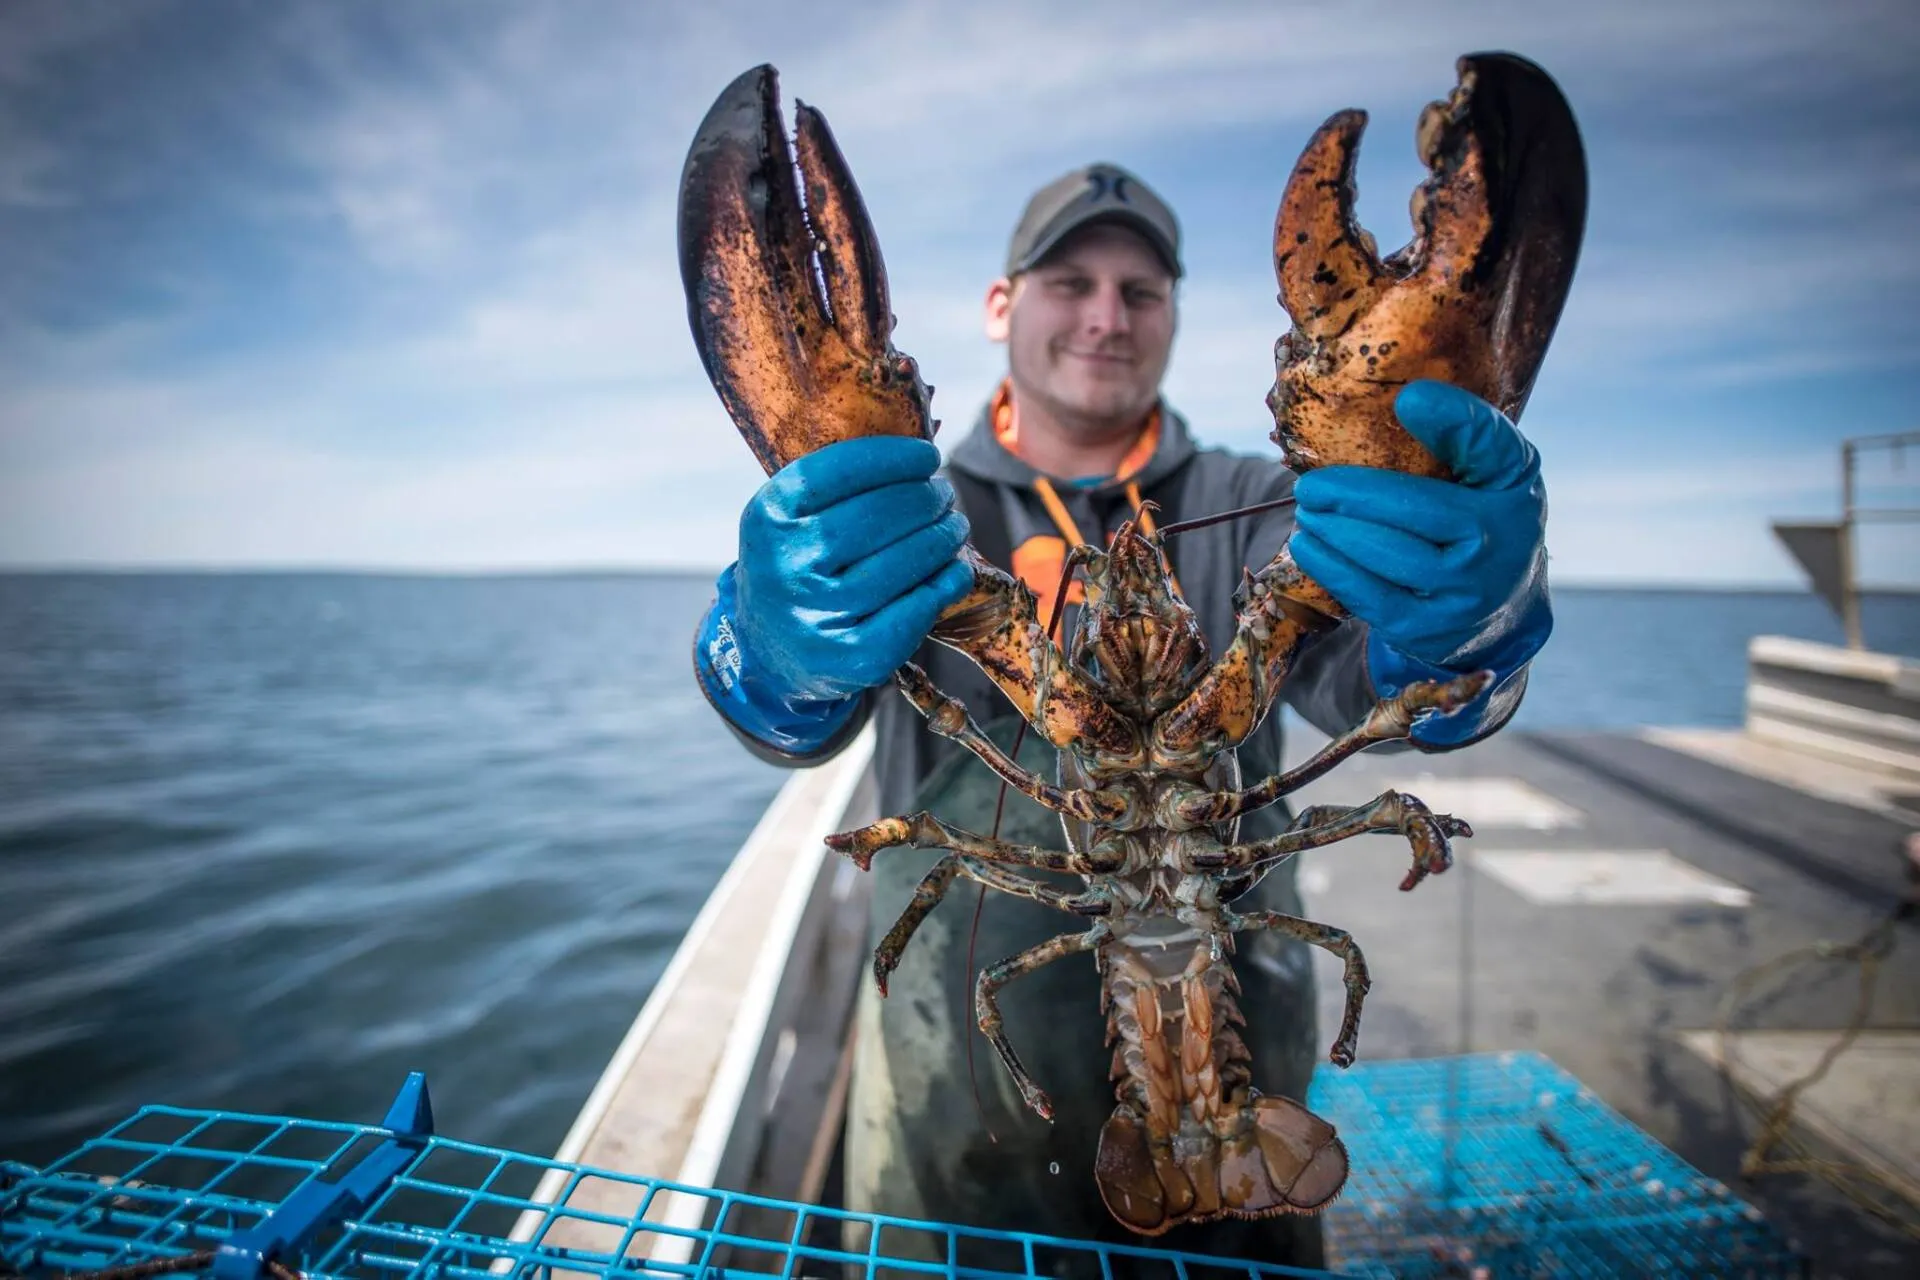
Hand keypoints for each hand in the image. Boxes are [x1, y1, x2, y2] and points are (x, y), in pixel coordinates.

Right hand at [694, 436, 973, 752]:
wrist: (770, 653)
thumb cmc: (797, 568)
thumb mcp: (791, 521)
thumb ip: (836, 488)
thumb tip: (918, 458)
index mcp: (769, 517)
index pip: (841, 470)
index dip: (895, 458)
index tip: (927, 456)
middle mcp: (787, 565)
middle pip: (879, 515)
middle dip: (925, 498)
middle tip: (944, 495)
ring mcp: (820, 614)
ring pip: (904, 561)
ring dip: (943, 537)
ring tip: (954, 526)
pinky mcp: (853, 654)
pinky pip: (916, 608)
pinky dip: (946, 582)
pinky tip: (956, 568)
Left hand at [1290, 379, 1549, 672]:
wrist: (1500, 614)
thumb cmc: (1481, 522)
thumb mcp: (1490, 474)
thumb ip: (1460, 435)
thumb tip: (1402, 399)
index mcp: (1515, 484)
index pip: (1490, 447)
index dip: (1453, 420)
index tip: (1409, 398)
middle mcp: (1501, 539)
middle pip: (1415, 506)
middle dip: (1350, 492)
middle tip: (1310, 484)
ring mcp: (1465, 590)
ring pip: (1385, 553)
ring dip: (1333, 529)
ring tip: (1306, 511)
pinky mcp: (1428, 629)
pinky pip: (1369, 595)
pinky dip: (1331, 567)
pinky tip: (1308, 546)